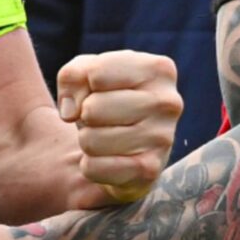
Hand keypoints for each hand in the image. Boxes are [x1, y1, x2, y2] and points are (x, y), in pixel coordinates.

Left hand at [57, 50, 181, 205]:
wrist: (130, 145)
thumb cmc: (108, 99)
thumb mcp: (87, 73)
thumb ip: (72, 75)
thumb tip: (71, 112)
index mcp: (158, 69)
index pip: (96, 74)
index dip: (83, 85)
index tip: (96, 91)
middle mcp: (168, 102)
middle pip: (91, 109)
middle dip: (85, 115)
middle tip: (102, 119)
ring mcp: (162, 138)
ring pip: (90, 140)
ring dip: (87, 140)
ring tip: (106, 136)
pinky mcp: (150, 170)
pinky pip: (93, 168)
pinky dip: (90, 165)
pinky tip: (108, 159)